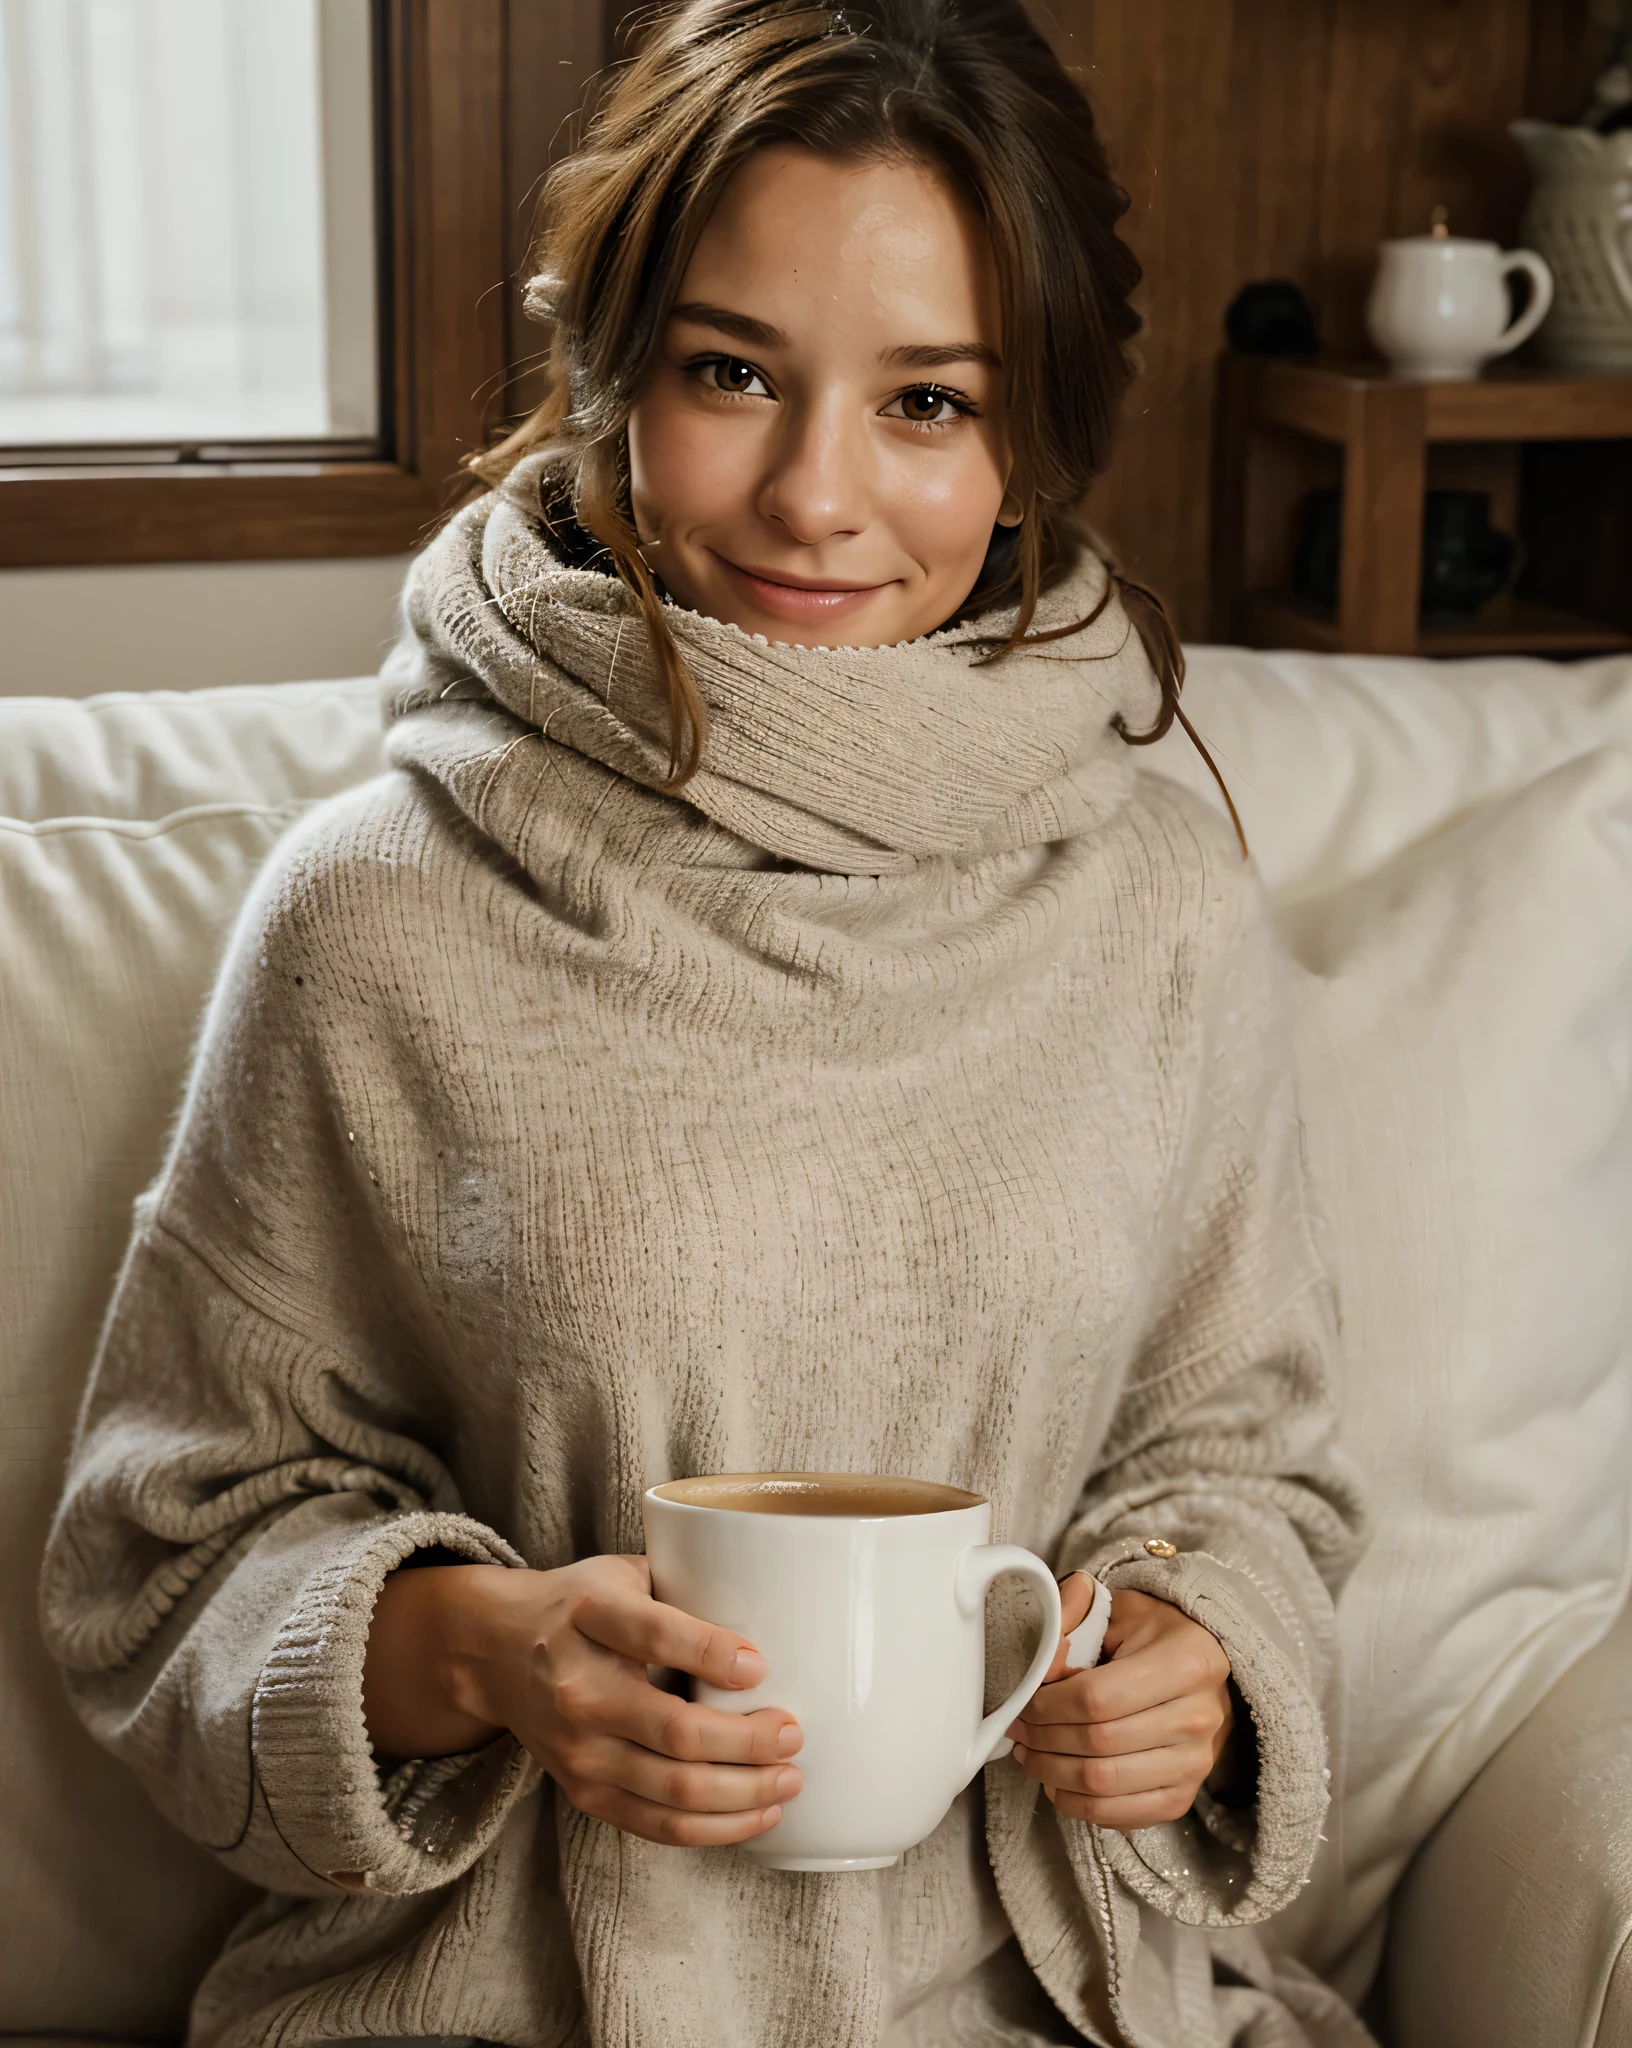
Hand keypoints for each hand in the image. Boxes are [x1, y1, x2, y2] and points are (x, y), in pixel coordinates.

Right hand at [362, 1556, 802, 1847]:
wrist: (493, 1651)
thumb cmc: (579, 1604)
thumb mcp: (620, 1573)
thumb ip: (683, 1586)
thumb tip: (775, 1612)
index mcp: (590, 1614)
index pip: (656, 1635)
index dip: (712, 1653)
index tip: (761, 1665)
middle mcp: (579, 1687)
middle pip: (675, 1731)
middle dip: (747, 1742)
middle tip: (793, 1734)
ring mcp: (578, 1748)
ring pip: (672, 1790)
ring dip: (743, 1794)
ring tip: (789, 1780)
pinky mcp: (582, 1791)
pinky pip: (656, 1825)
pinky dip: (714, 1828)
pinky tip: (757, 1814)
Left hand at [1007, 1577, 1234, 1830]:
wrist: (1203, 1669)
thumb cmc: (1155, 1636)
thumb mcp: (1118, 1610)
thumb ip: (1072, 1619)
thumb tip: (1043, 1658)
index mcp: (1184, 1663)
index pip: (1096, 1697)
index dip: (1048, 1705)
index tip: (1023, 1704)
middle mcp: (1197, 1717)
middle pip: (1097, 1742)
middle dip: (1043, 1739)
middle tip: (1018, 1730)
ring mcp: (1194, 1764)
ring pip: (1104, 1783)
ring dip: (1053, 1773)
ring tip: (1030, 1755)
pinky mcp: (1183, 1796)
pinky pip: (1121, 1814)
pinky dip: (1079, 1805)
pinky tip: (1058, 1783)